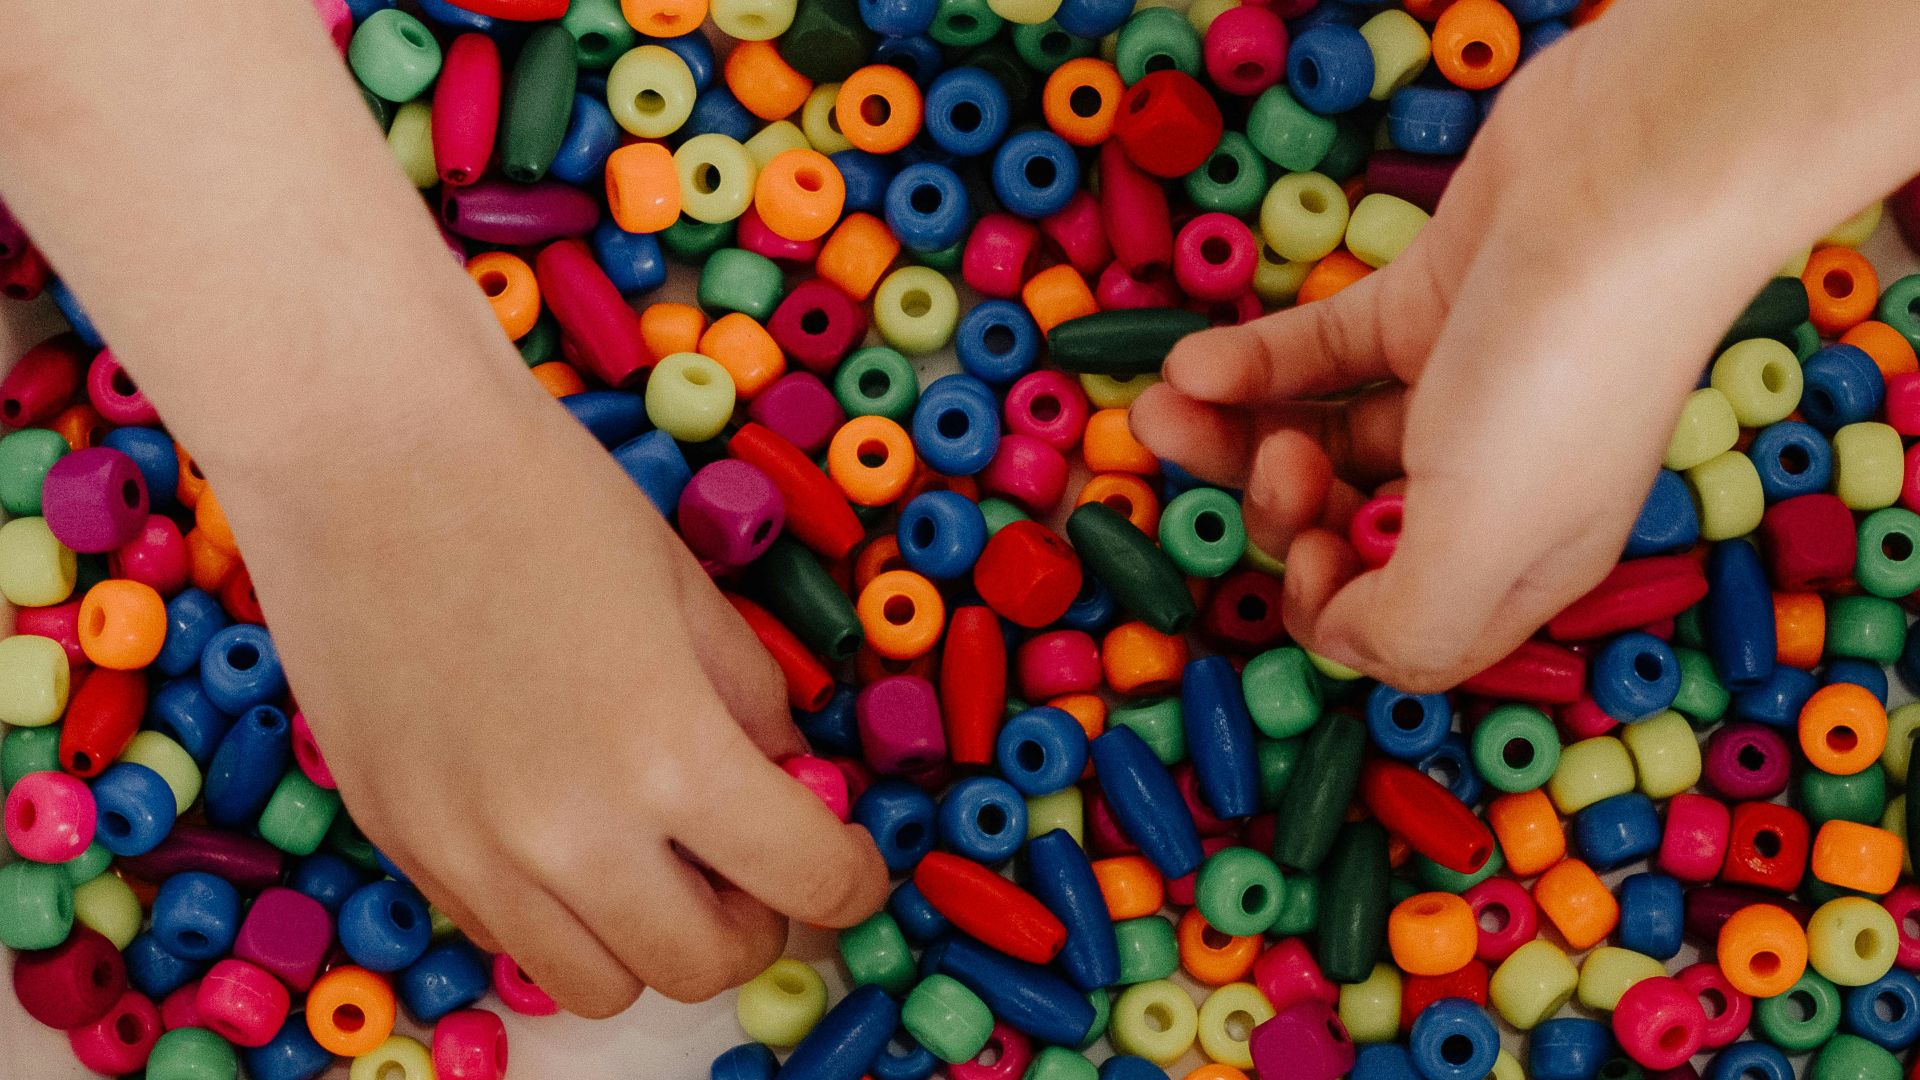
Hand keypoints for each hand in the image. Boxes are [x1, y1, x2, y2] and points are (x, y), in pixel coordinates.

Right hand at [0, 4, 886, 1014]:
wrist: (364, 451)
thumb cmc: (539, 494)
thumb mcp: (690, 592)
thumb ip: (752, 705)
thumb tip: (786, 783)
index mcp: (670, 755)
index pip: (809, 883)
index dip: (850, 880)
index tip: (849, 865)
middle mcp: (569, 835)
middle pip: (705, 967)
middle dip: (756, 925)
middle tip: (755, 866)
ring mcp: (470, 853)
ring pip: (599, 987)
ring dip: (653, 942)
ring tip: (659, 863)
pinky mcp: (397, 843)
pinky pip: (505, 938)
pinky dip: (559, 916)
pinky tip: (565, 835)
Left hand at [1132, 0, 1919, 690]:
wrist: (1632, 177)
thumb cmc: (1563, 374)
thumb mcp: (1485, 540)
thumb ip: (1406, 626)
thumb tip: (1336, 635)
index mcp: (1520, 564)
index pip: (1401, 633)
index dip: (1332, 609)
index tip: (1311, 550)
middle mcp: (1489, 489)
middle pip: (1345, 531)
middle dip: (1276, 510)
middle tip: (1276, 461)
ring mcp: (1453, 394)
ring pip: (1317, 440)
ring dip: (1229, 436)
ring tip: (1161, 407)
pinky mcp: (1421, 307)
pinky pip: (1315, 356)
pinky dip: (1249, 364)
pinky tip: (1188, 362)